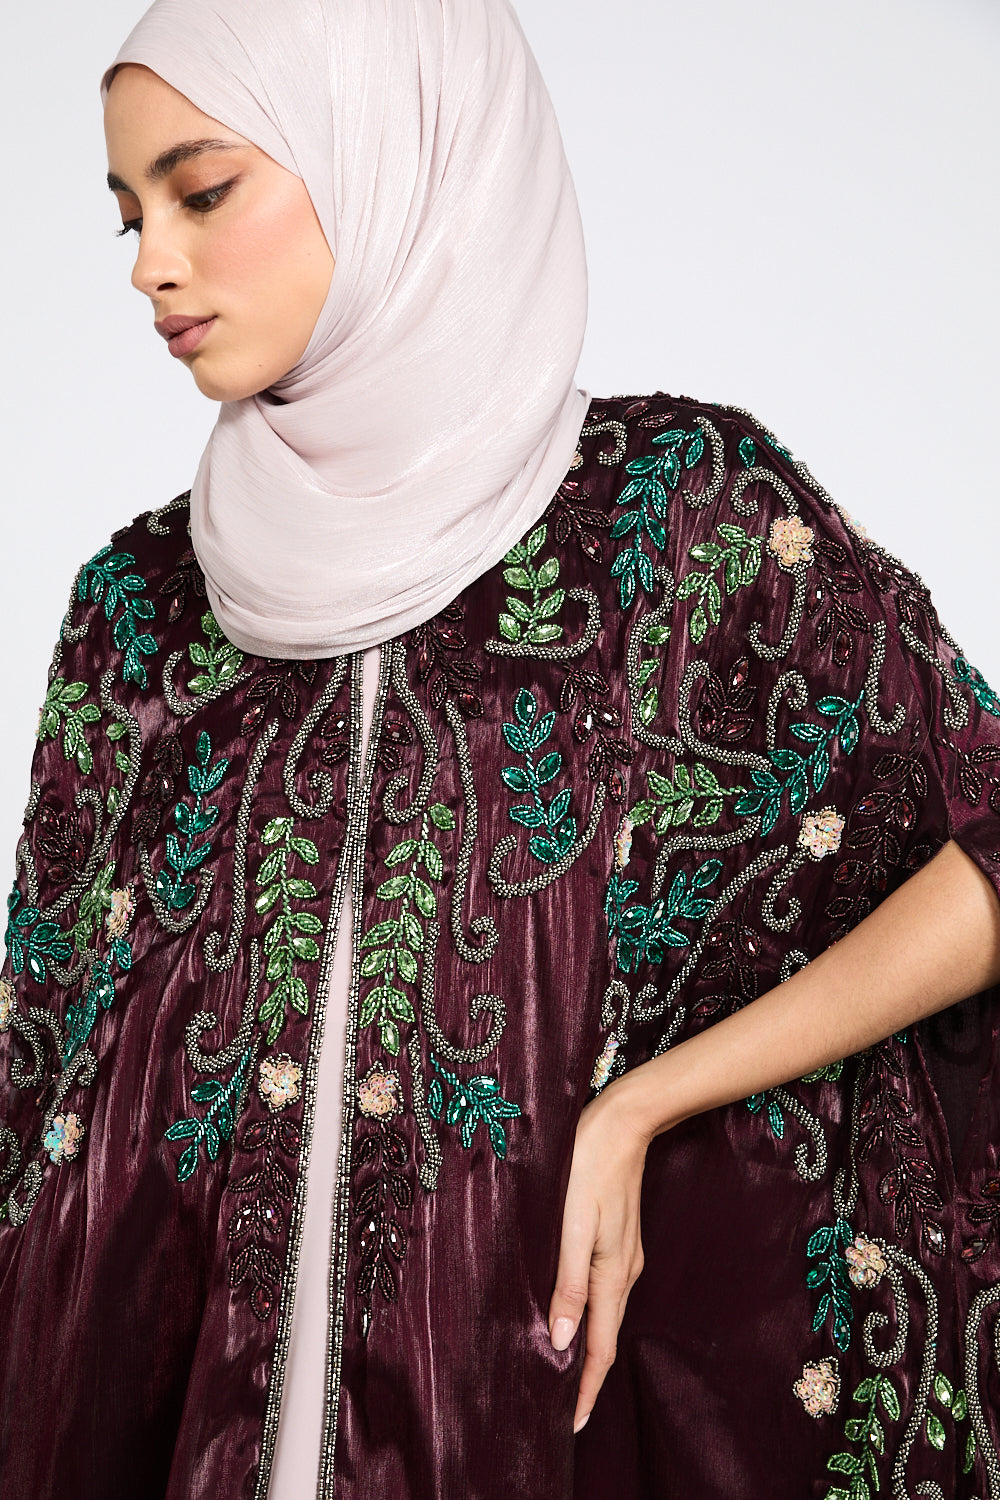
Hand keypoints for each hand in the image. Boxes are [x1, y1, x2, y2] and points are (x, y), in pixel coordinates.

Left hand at [548, 1080, 650, 1432]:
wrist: (621, 1120)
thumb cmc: (589, 1166)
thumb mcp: (573, 1224)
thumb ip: (567, 1282)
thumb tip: (560, 1341)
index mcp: (612, 1274)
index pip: (600, 1348)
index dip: (586, 1389)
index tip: (572, 1425)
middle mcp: (622, 1271)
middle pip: (603, 1336)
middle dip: (585, 1375)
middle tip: (560, 1409)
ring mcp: (621, 1254)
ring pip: (602, 1312)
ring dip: (586, 1345)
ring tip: (561, 1372)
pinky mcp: (616, 1237)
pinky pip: (601, 1289)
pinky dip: (588, 1314)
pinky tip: (571, 1313)